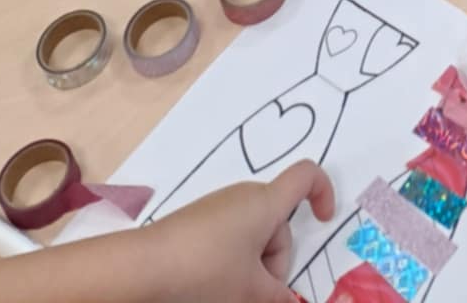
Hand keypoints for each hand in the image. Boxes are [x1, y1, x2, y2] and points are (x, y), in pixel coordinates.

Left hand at [146, 160, 334, 302]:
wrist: (142, 269)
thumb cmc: (206, 271)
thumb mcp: (249, 292)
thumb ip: (278, 298)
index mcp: (266, 203)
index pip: (307, 176)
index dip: (324, 192)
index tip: (324, 221)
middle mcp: (244, 197)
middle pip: (277, 224)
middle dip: (275, 263)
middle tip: (255, 295)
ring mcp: (217, 210)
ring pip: (252, 238)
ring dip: (251, 269)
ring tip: (229, 296)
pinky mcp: (196, 225)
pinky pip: (228, 242)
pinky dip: (230, 266)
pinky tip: (210, 290)